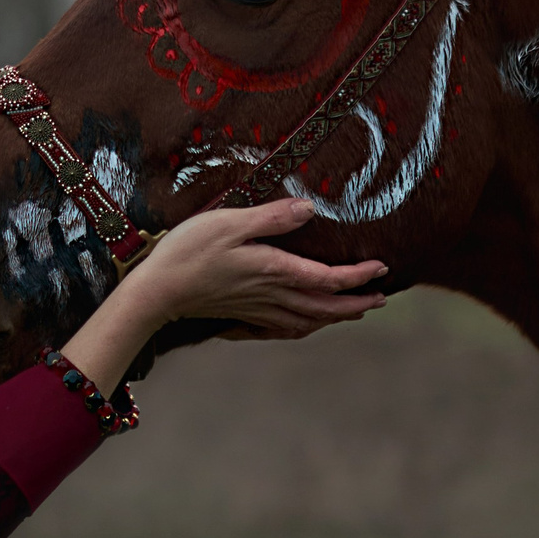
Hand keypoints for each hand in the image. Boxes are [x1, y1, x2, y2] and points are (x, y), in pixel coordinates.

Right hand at [56, 199, 386, 394]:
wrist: (156, 291)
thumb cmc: (189, 251)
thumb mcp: (230, 222)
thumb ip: (272, 217)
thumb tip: (310, 208)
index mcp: (274, 271)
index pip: (328, 278)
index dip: (358, 276)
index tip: (382, 267)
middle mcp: (271, 295)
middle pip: (325, 306)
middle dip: (356, 303)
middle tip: (382, 297)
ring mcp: (256, 309)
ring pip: (307, 320)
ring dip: (335, 317)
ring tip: (354, 311)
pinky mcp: (241, 315)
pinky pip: (282, 329)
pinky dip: (303, 328)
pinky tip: (305, 326)